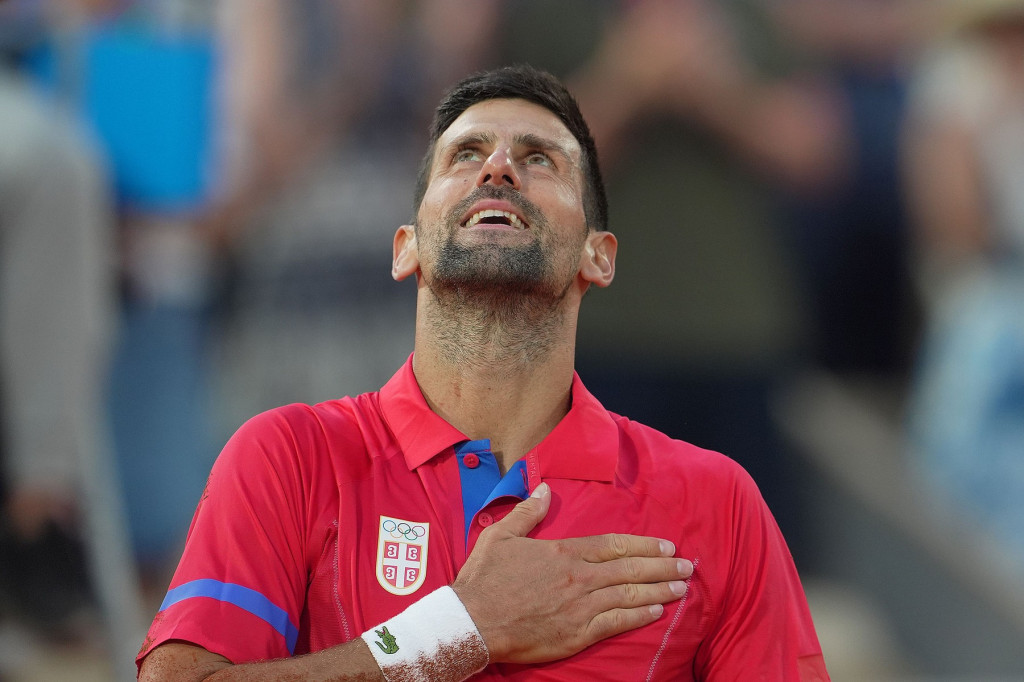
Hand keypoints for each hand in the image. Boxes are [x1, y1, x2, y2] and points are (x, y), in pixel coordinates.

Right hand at [452, 483, 691, 663]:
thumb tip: (546, 489)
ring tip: (681, 588)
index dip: (643, 545)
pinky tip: (655, 612)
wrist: (471, 622)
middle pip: (629, 569)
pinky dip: (638, 616)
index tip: (666, 545)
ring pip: (628, 596)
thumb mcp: (501, 535)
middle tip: (687, 566)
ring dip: (658, 590)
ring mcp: (579, 607)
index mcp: (563, 553)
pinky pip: (615, 623)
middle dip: (662, 566)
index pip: (613, 545)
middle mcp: (577, 578)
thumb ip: (528, 512)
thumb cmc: (484, 579)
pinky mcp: (576, 634)